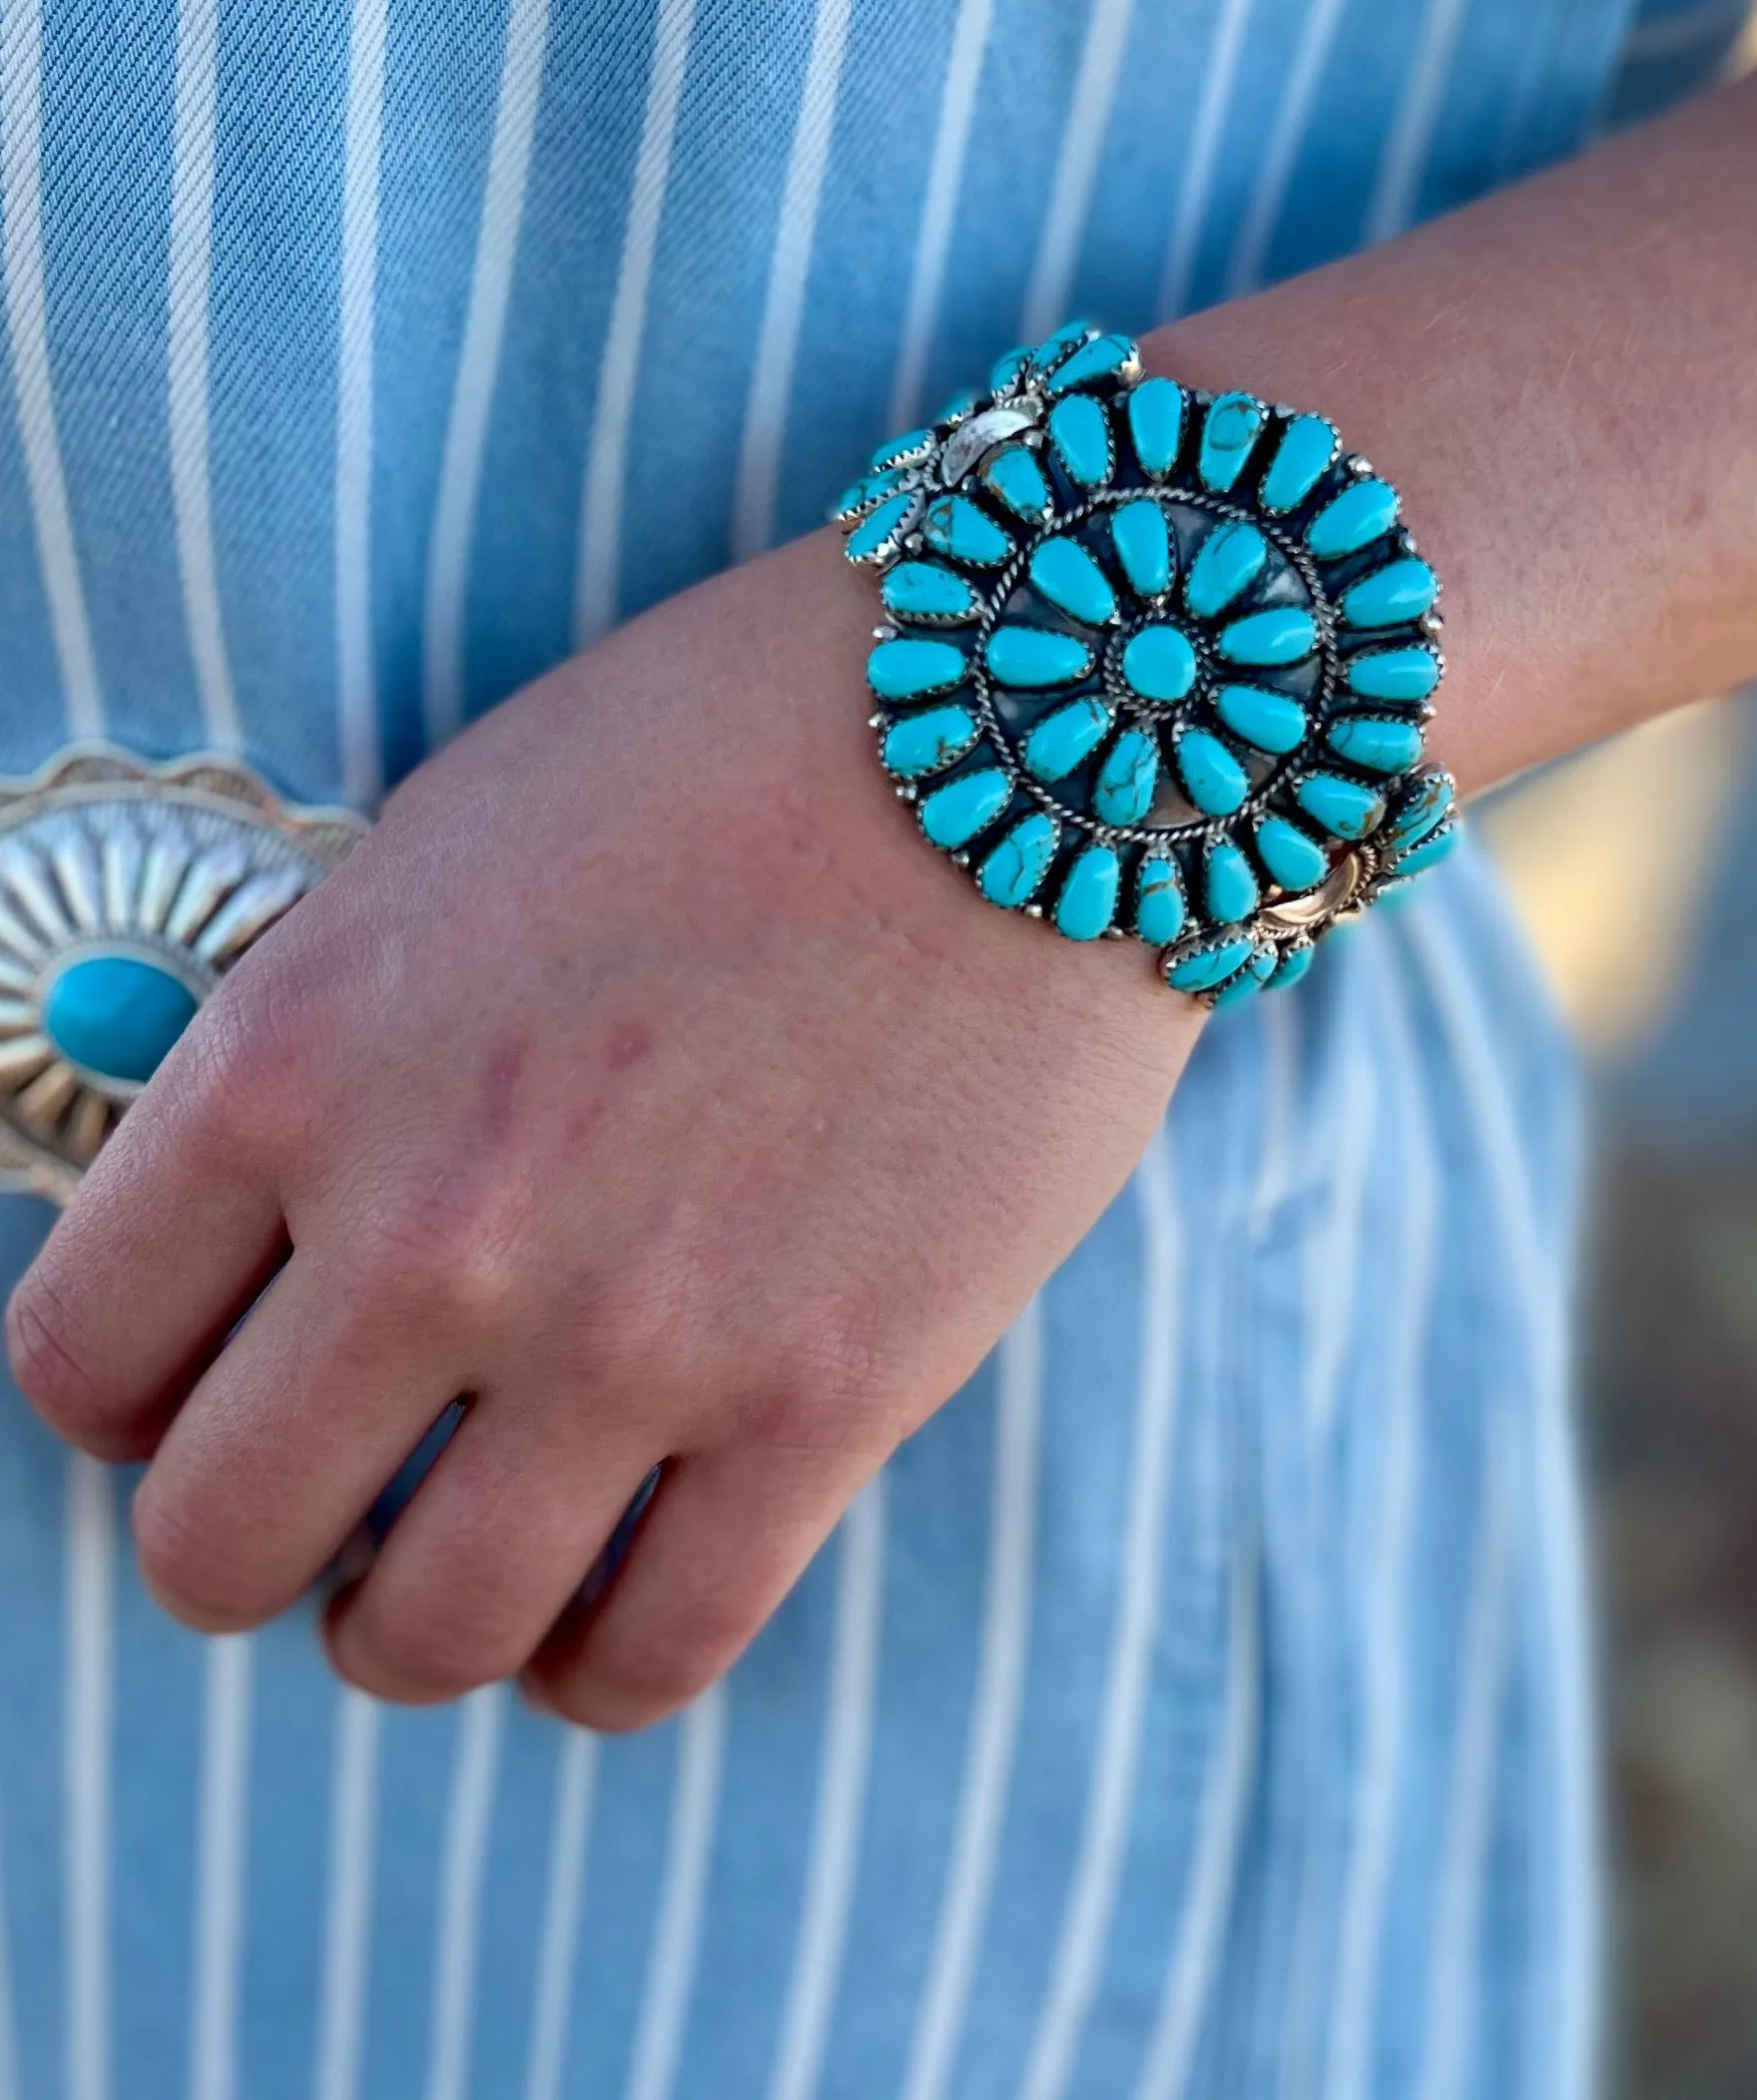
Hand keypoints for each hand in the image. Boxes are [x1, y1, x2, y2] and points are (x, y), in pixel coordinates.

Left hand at [5, 535, 1195, 1725]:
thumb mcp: (441, 847)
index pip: (81, 1359)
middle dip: (251, 1542)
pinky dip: (598, 1667)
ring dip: (411, 1626)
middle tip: (331, 1490)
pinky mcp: (823, 1402)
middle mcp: (431, 1228)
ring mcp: (631, 1334)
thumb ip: (319, 1049)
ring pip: (418, 1639)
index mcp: (299, 1061)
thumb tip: (254, 1227)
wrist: (1021, 730)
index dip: (131, 1397)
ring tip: (464, 1565)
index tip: (205, 1382)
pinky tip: (610, 1601)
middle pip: (211, 1549)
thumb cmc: (725, 748)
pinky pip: (649, 1655)